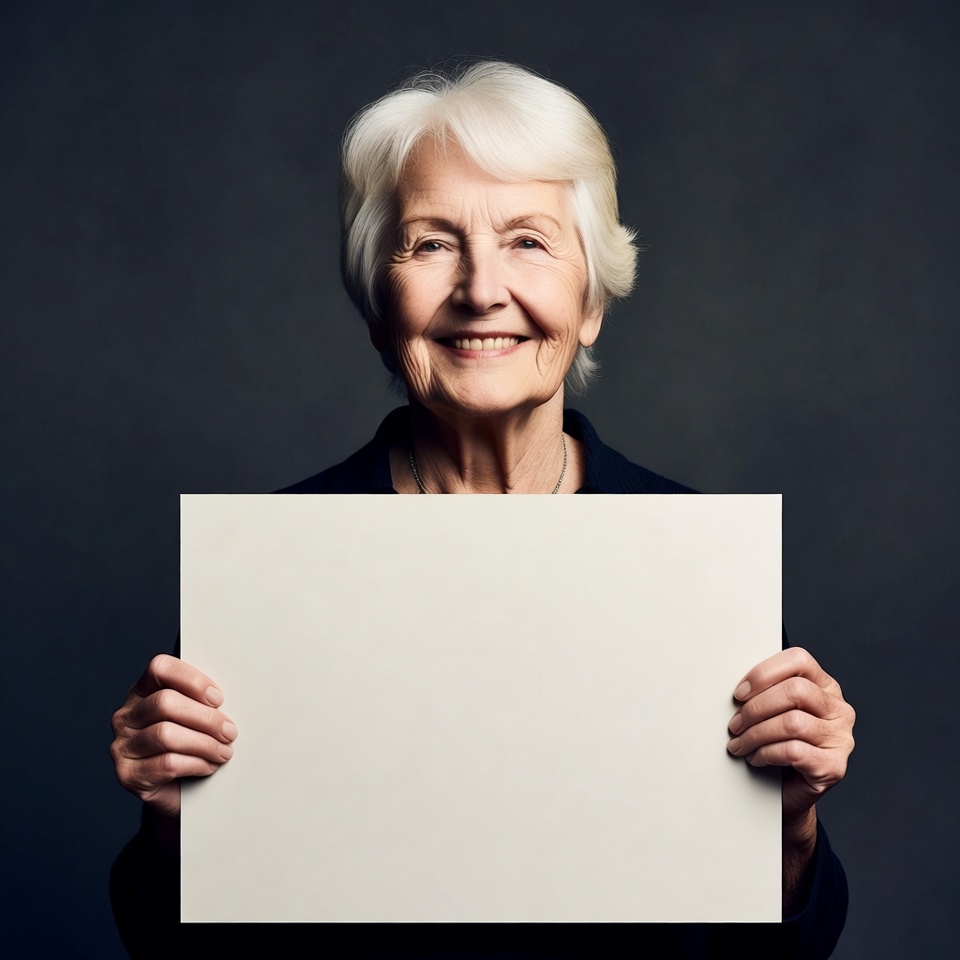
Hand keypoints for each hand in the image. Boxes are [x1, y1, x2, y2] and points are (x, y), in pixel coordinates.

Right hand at [110, 654, 236, 816]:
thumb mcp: (195, 718)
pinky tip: (209, 766)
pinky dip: (196, 764)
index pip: (160, 668)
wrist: (179, 792)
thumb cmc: (191, 746)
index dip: (192, 680)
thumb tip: (228, 701)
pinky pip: (166, 763)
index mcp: (143, 691)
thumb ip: (202, 702)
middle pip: (165, 703)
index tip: (218, 699)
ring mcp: (122, 745)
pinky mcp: (128, 774)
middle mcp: (126, 715)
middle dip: (206, 718)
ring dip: (204, 744)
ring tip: (224, 752)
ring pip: (166, 734)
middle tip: (230, 732)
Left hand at [726, 647, 854, 823]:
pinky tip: (756, 757)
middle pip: (795, 691)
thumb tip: (738, 689)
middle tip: (735, 724)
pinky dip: (766, 753)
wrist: (788, 791)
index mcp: (825, 686)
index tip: (739, 693)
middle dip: (756, 707)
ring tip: (740, 743)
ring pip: (792, 722)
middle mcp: (838, 709)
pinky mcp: (834, 766)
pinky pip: (794, 751)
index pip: (799, 660)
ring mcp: (841, 739)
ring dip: (756, 733)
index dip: (763, 673)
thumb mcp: (775, 711)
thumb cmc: (778, 745)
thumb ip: (767, 693)